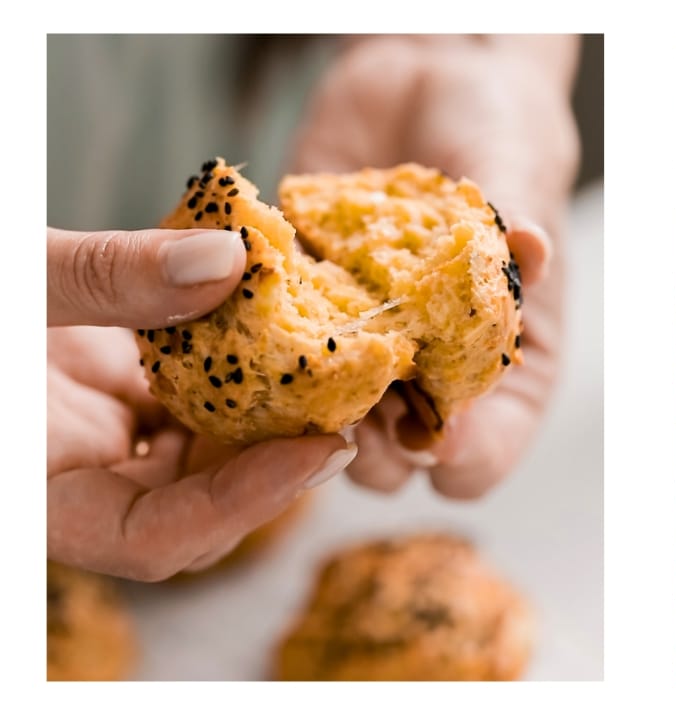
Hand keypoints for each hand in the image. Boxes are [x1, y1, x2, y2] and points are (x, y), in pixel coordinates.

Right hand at [47, 227, 355, 580]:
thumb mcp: (5, 280)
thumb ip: (101, 279)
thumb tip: (231, 261)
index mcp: (35, 490)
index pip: (152, 538)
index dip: (241, 505)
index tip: (318, 451)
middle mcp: (73, 478)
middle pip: (199, 505)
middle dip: (278, 464)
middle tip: (355, 405)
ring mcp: (93, 437)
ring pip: (203, 454)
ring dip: (269, 415)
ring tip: (335, 363)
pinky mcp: (109, 391)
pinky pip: (189, 398)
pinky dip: (236, 368)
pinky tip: (275, 323)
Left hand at [291, 35, 579, 498]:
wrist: (426, 80)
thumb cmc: (496, 136)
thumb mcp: (515, 171)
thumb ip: (514, 216)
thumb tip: (527, 250)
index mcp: (500, 366)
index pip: (482, 455)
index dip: (460, 456)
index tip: (437, 428)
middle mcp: (428, 371)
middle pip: (393, 458)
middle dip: (368, 442)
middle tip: (351, 399)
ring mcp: (360, 343)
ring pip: (321, 420)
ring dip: (302, 402)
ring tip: (296, 356)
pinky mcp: (301, 302)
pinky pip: (267, 349)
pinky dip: (250, 341)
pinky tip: (245, 308)